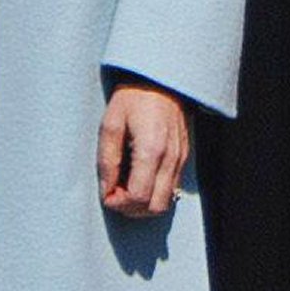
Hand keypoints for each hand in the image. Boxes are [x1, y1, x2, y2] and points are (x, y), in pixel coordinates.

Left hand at [97, 80, 188, 217]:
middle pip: (155, 207)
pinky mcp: (183, 158)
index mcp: (151, 150)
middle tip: (114, 195)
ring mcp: (180, 160)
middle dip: (131, 209)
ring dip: (143, 204)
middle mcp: (171, 159)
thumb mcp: (111, 122)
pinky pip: (171, 189)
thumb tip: (106, 189)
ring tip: (124, 188)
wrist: (161, 81)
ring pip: (165, 202)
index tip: (106, 195)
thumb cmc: (134, 97)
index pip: (139, 196)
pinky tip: (138, 180)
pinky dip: (154, 194)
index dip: (119, 203)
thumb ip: (107, 159)